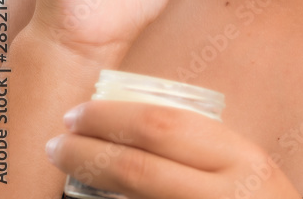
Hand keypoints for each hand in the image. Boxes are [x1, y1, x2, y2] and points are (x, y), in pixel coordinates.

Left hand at [45, 99, 301, 198]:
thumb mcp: (245, 164)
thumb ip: (204, 146)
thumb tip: (133, 120)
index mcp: (240, 157)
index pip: (164, 126)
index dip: (111, 117)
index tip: (78, 112)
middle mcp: (223, 193)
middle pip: (139, 168)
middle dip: (88, 152)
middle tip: (57, 141)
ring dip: (91, 182)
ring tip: (66, 166)